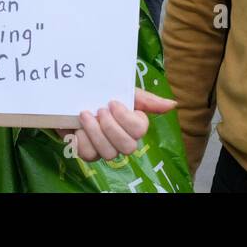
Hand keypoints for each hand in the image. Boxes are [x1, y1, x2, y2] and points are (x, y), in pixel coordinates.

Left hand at [57, 89, 176, 161]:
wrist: (74, 95)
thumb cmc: (102, 93)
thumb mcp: (124, 91)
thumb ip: (147, 99)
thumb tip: (173, 104)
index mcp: (134, 124)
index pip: (140, 130)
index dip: (126, 119)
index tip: (112, 103)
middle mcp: (123, 140)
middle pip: (128, 147)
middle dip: (111, 128)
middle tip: (100, 110)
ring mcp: (106, 148)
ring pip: (109, 154)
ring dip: (95, 132)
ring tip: (85, 115)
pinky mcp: (88, 153)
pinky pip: (89, 154)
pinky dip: (82, 139)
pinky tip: (77, 128)